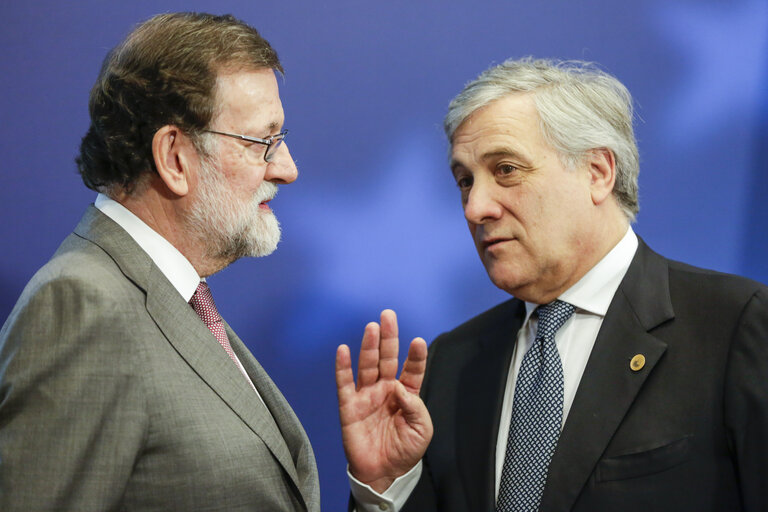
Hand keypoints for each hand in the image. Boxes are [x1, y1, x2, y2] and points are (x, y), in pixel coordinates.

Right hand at [336, 309, 432, 492]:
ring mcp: (367, 396)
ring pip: (367, 366)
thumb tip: (399, 388)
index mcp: (406, 393)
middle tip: (388, 316)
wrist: (383, 473)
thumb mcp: (422, 430)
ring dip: (369, 347)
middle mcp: (386, 389)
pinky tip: (344, 350)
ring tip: (372, 328)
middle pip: (387, 358)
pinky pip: (344, 384)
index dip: (415, 356)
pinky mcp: (349, 406)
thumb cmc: (405, 450)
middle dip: (388, 337)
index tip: (418, 342)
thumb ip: (415, 406)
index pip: (412, 369)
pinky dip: (343, 367)